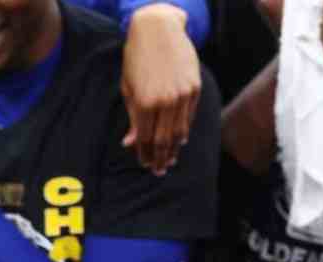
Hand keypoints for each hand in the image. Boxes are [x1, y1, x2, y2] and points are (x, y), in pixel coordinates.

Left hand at [122, 4, 202, 174]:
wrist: (158, 30)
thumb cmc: (137, 60)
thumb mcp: (128, 88)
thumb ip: (131, 118)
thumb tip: (129, 144)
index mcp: (143, 103)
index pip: (144, 139)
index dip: (144, 154)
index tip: (145, 165)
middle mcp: (164, 102)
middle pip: (163, 140)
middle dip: (160, 158)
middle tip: (159, 172)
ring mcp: (182, 95)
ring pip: (179, 131)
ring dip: (173, 149)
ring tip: (170, 161)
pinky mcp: (194, 88)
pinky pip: (189, 116)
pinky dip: (184, 130)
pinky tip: (180, 140)